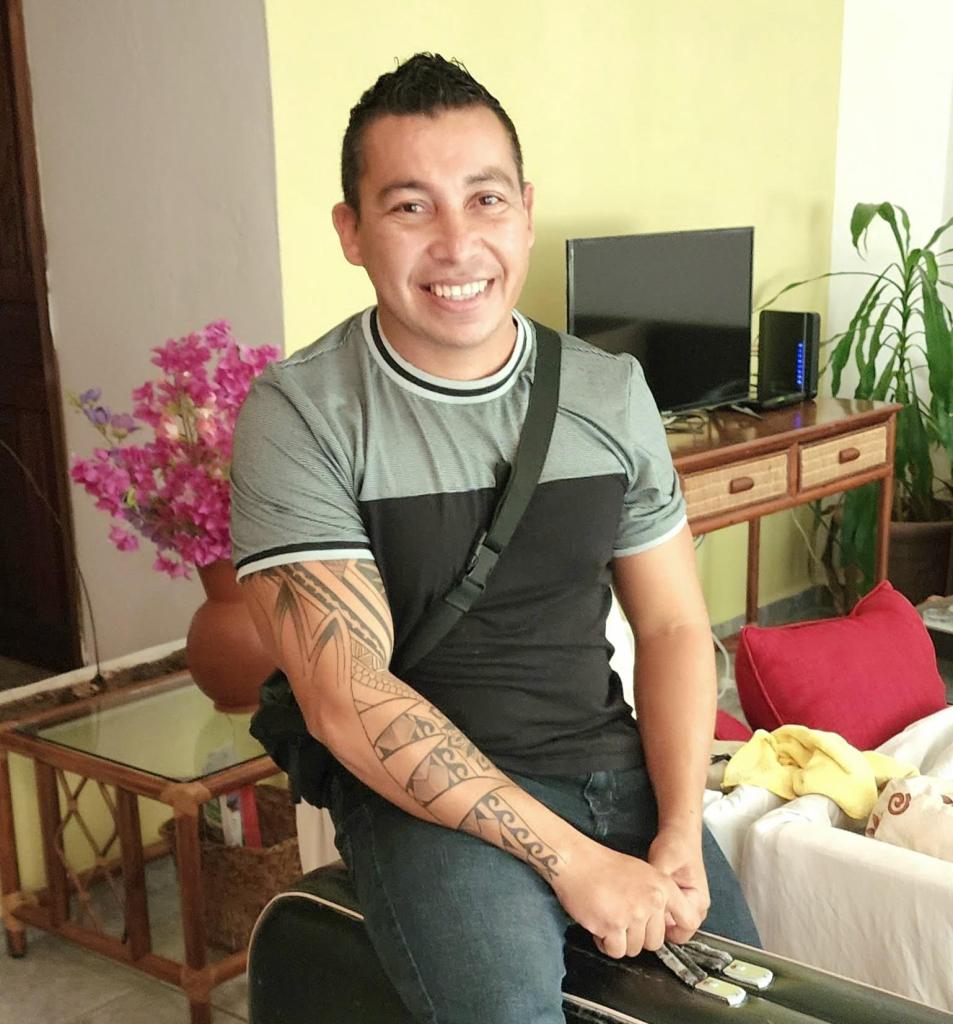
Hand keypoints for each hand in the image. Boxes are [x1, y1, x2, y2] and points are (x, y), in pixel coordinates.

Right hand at [551, 838, 691, 958]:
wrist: (575, 861)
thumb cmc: (603, 865)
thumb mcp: (642, 872)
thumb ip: (657, 897)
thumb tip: (662, 924)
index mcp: (663, 886)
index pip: (689, 920)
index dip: (676, 931)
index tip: (662, 931)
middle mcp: (653, 900)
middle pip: (655, 942)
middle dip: (636, 936)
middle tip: (621, 919)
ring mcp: (634, 914)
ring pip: (634, 949)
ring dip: (619, 940)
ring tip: (607, 918)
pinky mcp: (613, 926)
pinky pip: (615, 951)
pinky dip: (605, 943)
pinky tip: (598, 924)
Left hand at [648, 824, 709, 943]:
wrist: (678, 833)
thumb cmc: (676, 845)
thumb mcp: (663, 864)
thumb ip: (658, 888)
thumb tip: (649, 906)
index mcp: (698, 899)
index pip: (685, 930)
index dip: (665, 928)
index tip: (650, 919)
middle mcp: (697, 904)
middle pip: (678, 930)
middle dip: (660, 925)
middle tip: (645, 912)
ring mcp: (689, 902)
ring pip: (672, 923)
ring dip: (658, 916)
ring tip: (646, 903)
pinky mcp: (679, 898)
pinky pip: (669, 913)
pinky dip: (658, 909)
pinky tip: (648, 897)